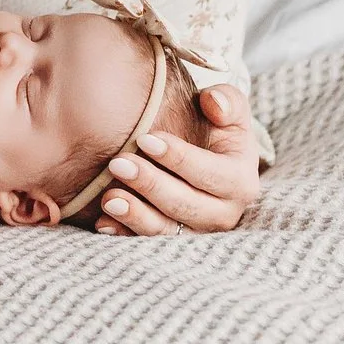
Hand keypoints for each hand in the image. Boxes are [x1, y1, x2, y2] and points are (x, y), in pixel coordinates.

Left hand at [93, 82, 261, 235]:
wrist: (206, 155)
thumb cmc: (215, 127)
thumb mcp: (229, 111)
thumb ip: (226, 101)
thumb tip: (212, 102)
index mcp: (240, 182)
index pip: (211, 174)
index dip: (178, 157)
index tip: (145, 139)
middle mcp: (223, 213)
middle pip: (186, 204)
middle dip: (151, 185)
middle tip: (118, 164)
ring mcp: (196, 230)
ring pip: (166, 230)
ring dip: (136, 215)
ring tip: (108, 198)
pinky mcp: (172, 240)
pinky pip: (147, 242)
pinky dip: (125, 233)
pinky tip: (103, 222)